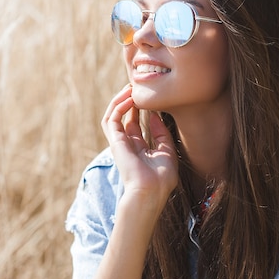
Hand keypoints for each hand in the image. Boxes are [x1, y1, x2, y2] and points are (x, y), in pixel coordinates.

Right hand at [101, 84, 178, 210]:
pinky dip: (118, 107)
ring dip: (120, 100)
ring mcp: (119, 142)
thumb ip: (160, 133)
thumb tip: (155, 114)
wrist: (151, 191)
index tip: (147, 97)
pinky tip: (129, 98)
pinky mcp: (115, 141)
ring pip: (113, 116)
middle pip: (122, 117)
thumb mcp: (167, 151)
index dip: (138, 109)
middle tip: (135, 86)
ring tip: (129, 88)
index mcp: (138, 148)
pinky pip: (112, 119)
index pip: (134, 124)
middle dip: (127, 100)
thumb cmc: (161, 177)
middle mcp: (126, 144)